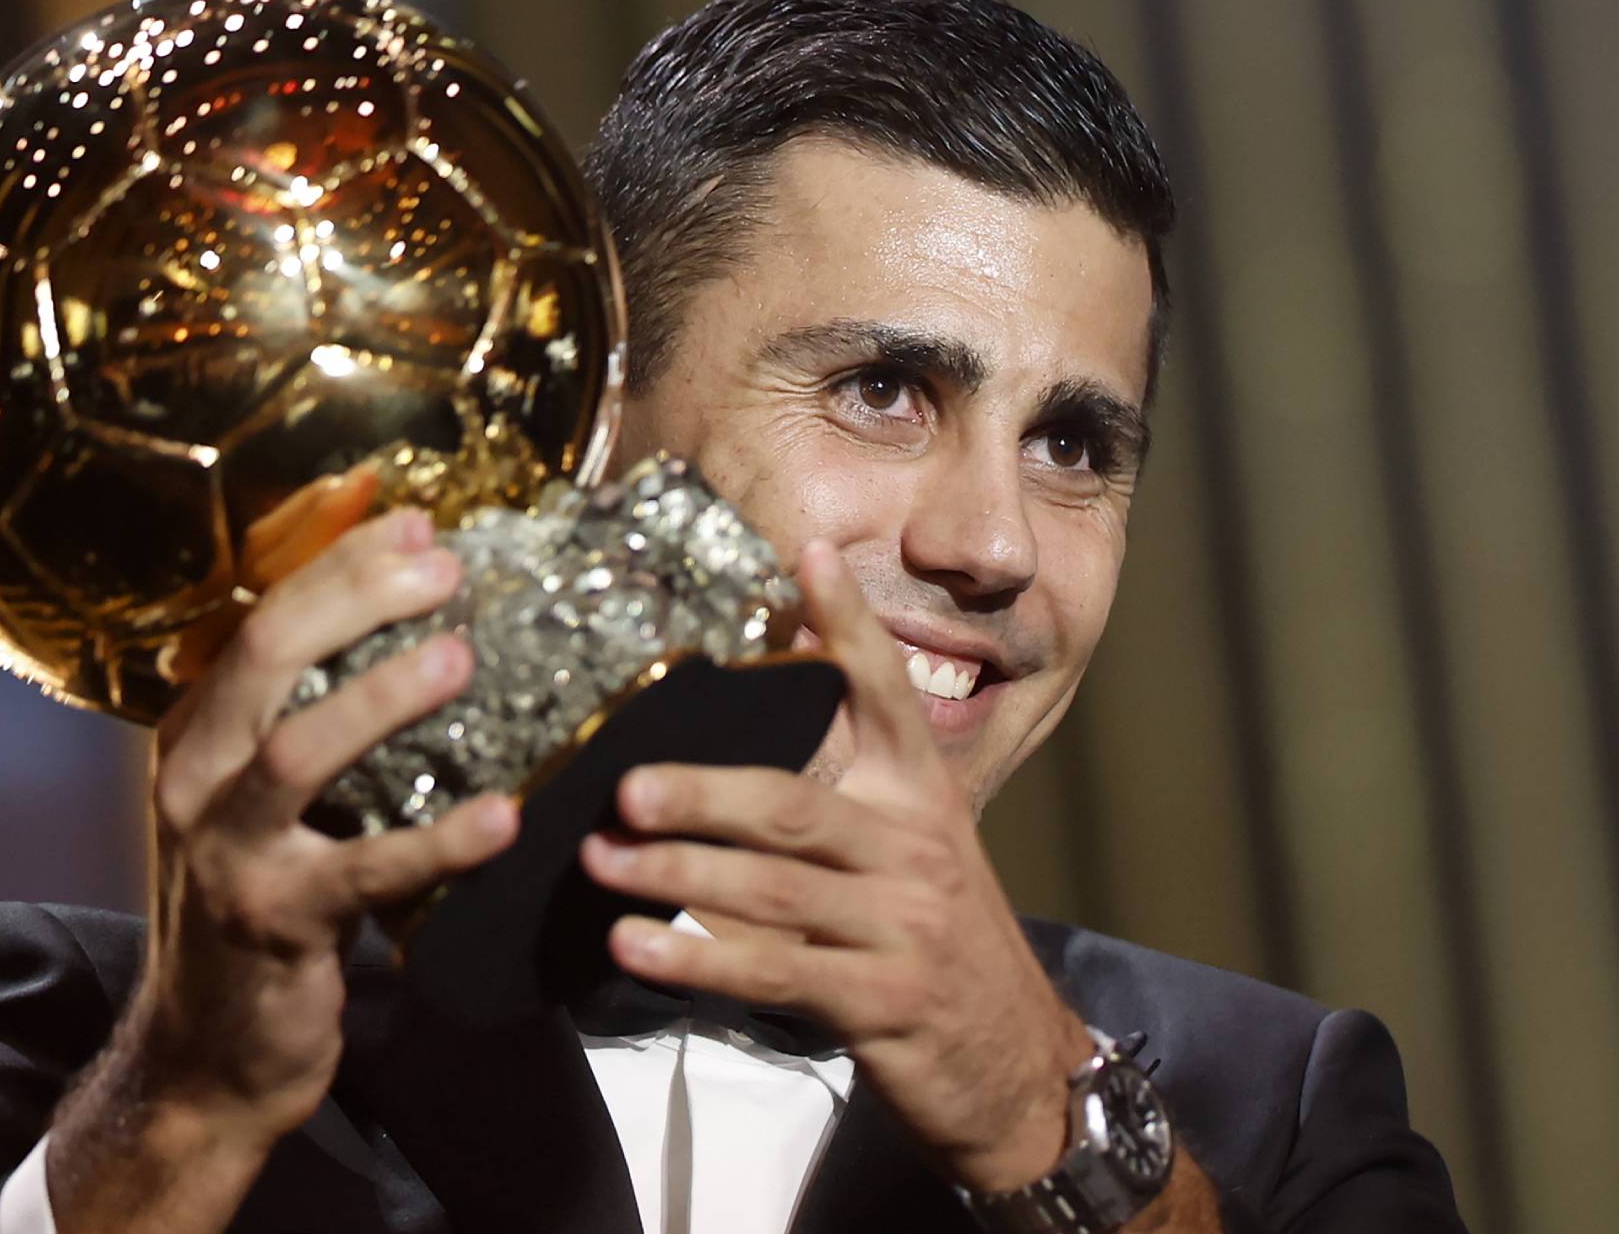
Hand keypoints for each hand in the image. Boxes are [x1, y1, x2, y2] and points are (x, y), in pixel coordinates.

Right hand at [49, 505, 518, 1232]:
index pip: (262, 617)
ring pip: (297, 749)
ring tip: (458, 658)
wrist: (205, 1053)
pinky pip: (364, 871)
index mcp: (196, 731)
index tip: (421, 525)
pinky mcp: (275, 921)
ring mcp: (227, 851)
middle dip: (357, 597)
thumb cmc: (258, 903)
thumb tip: (399, 615)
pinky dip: (437, 843)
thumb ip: (306, 714)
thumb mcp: (261, 798)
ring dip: (381, 697)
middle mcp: (194, 777)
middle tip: (446, 567)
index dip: (341, 562)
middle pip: (269, 656)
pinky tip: (501, 819)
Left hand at [579, 539, 1092, 1190]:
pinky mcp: (883, 1004)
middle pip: (796, 807)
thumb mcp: (910, 848)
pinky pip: (775, 975)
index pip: (885, 694)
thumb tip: (764, 693)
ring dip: (678, 877)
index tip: (806, 554)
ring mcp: (903, 928)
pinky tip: (636, 948)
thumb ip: (847, 779)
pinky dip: (698, 960)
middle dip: (705, 793)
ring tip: (600, 862)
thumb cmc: (937, 942)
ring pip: (775, 891)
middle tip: (626, 786)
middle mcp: (914, 850)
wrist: (1017, 1065)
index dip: (848, 624)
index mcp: (920, 796)